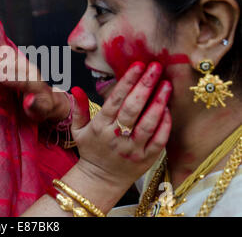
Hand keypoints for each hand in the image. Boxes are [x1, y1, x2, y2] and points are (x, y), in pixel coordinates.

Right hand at [0, 36, 71, 122]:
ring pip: (9, 56)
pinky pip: (10, 52)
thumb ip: (35, 106)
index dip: (3, 76)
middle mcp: (31, 71)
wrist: (49, 99)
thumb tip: (29, 101)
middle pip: (11, 65)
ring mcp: (26, 65)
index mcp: (35, 84)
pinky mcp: (21, 63)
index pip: (18, 80)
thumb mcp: (41, 111)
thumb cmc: (43, 108)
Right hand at [70, 62, 171, 189]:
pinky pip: (159, 140)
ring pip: (148, 123)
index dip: (127, 81)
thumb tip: (76, 88)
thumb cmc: (90, 150)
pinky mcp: (146, 159)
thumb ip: (79, 108)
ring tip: (166, 85)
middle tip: (156, 67)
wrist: (100, 180)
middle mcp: (117, 137)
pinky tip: (168, 110)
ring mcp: (133, 149)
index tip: (138, 65)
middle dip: (145, 85)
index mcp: (100, 127)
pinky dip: (165, 125)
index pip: (115, 100)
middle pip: (132, 108)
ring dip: (158, 103)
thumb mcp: (78, 130)